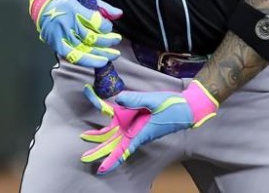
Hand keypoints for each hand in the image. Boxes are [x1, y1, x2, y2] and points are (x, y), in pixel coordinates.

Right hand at [30, 0, 122, 67]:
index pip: (94, 21)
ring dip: (102, 53)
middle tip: (117, 39)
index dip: (105, 26)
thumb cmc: (66, 4)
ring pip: (85, 49)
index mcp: (73, 8)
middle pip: (91, 37)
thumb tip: (119, 14)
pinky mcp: (57, 46)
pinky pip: (74, 57)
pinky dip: (88, 61)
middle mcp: (66, 24)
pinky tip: (101, 62)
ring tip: (114, 54)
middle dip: (107, 40)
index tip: (109, 27)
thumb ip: (102, 7)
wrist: (43, 9)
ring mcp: (61, 37)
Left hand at [79, 81, 217, 174]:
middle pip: (112, 145)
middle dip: (98, 152)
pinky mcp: (135, 119)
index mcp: (139, 133)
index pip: (122, 151)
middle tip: (84, 157)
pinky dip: (109, 120)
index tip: (101, 170)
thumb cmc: (172, 107)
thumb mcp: (154, 101)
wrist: (184, 107)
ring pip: (113, 134)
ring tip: (85, 136)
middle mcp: (134, 132)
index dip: (111, 162)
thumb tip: (118, 97)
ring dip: (99, 136)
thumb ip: (136, 99)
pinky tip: (101, 115)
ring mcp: (134, 126)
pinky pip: (119, 122)